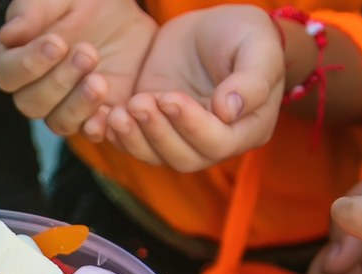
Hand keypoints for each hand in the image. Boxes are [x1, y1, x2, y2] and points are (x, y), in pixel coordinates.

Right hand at [0, 0, 156, 138]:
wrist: (122, 15)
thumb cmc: (81, 2)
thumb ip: (31, 10)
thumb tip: (8, 35)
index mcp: (16, 59)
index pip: (7, 74)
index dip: (29, 64)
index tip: (57, 43)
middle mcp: (33, 89)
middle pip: (31, 103)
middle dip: (59, 81)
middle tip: (88, 53)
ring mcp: (62, 107)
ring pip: (58, 122)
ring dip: (78, 105)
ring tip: (100, 81)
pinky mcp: (92, 117)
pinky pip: (88, 132)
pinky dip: (97, 126)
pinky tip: (109, 111)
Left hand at [104, 5, 283, 169]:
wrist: (213, 28)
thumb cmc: (244, 35)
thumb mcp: (257, 48)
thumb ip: (251, 81)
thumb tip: (229, 111)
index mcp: (247, 128)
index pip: (218, 144)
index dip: (192, 127)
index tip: (170, 98)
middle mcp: (214, 142)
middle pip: (184, 158)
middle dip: (158, 134)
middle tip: (139, 103)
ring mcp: (180, 137)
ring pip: (155, 156)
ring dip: (134, 138)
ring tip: (117, 113)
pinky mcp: (153, 126)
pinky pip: (134, 143)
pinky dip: (117, 136)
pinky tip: (105, 116)